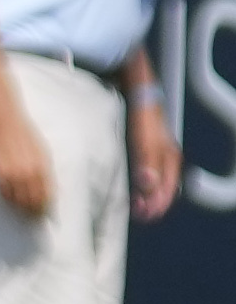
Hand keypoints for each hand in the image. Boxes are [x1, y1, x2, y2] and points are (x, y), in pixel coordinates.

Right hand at [0, 95, 53, 218]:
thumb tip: (49, 192)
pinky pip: (3, 192)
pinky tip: (10, 199)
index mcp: (42, 167)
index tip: (45, 215)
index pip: (46, 195)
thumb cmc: (26, 136)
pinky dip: (7, 198)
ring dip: (20, 208)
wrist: (4, 122)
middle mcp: (28, 172)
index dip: (45, 207)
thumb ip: (46, 172)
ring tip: (22, 211)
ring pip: (17, 200)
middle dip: (33, 212)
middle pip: (32, 201)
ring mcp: (11, 173)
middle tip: (33, 218)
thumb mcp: (42, 152)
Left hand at [137, 98, 182, 222]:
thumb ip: (147, 161)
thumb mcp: (144, 140)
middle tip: (139, 215)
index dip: (157, 203)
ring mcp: (157, 150)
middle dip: (153, 202)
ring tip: (136, 207)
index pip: (167, 187)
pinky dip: (143, 184)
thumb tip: (147, 185)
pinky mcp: (147, 146)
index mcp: (170, 156)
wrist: (137, 89)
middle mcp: (167, 155)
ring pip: (157, 180)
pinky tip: (134, 188)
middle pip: (164, 185)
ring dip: (148, 195)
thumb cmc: (142, 114)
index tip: (144, 215)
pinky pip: (150, 171)